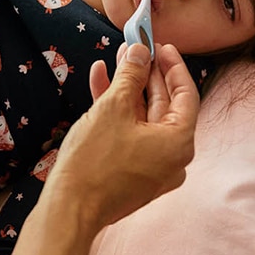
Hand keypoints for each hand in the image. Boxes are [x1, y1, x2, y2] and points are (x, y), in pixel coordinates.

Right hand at [39, 42, 198, 234]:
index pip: (185, 94)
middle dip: (145, 75)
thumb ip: (130, 75)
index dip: (172, 66)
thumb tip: (140, 52)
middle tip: (134, 50)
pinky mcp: (133, 174)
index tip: (160, 45)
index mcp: (179, 142)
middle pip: (164, 106)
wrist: (69, 208)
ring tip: (113, 62)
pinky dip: (118, 114)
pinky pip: (132, 136)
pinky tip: (100, 86)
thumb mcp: (113, 108)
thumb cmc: (94, 161)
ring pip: (144, 119)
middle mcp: (173, 158)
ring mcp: (153, 168)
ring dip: (128, 90)